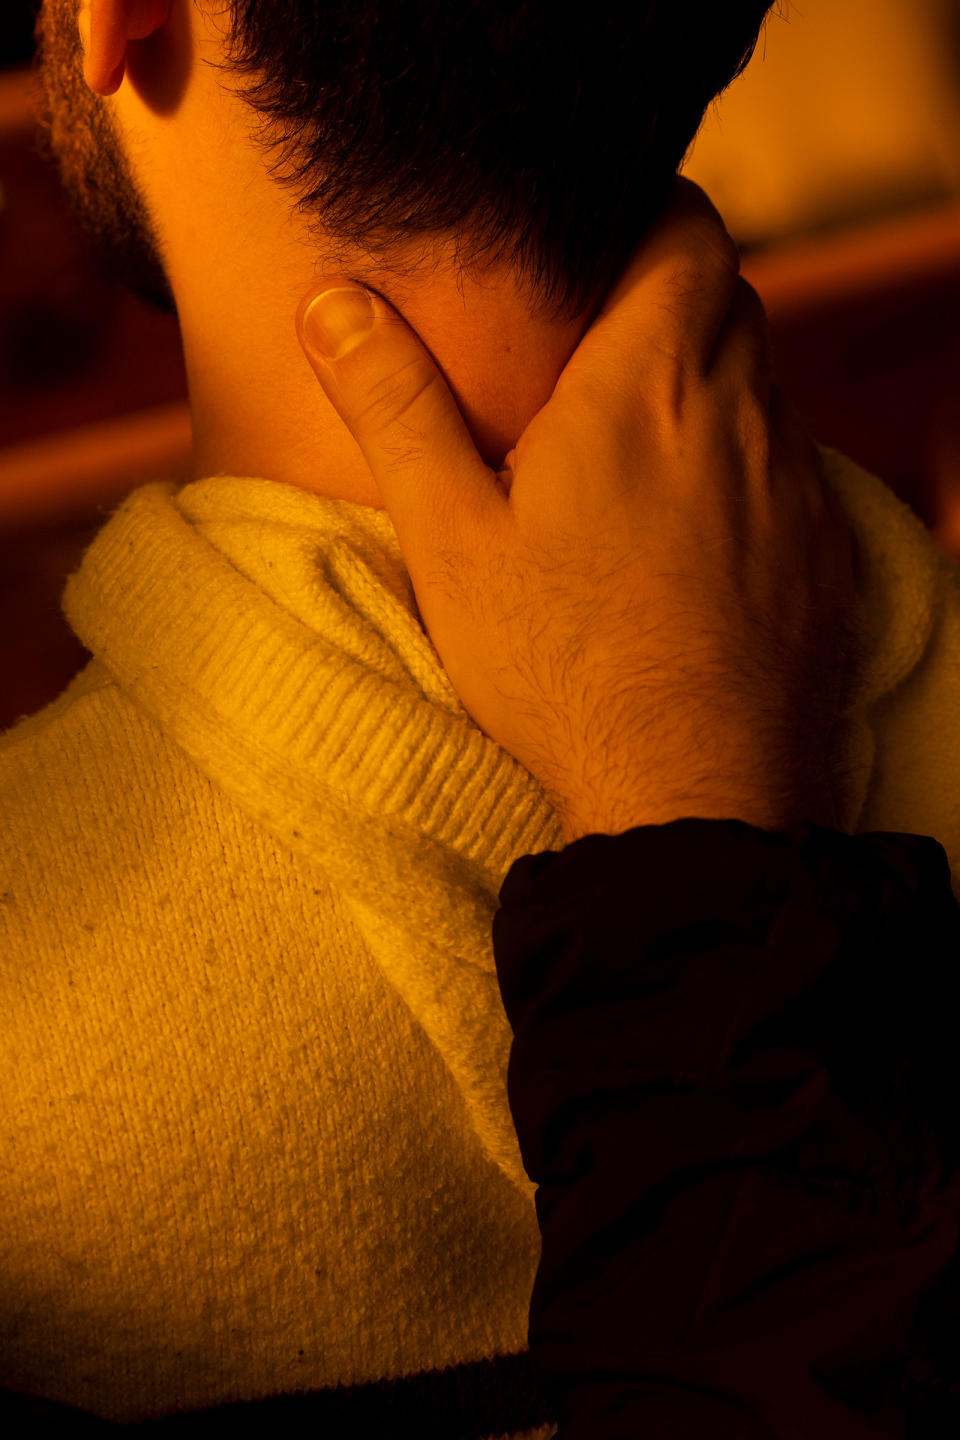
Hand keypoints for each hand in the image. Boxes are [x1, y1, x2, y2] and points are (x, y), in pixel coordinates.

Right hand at [295, 178, 857, 843]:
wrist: (689, 789)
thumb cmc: (563, 666)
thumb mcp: (450, 539)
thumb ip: (397, 410)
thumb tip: (334, 306)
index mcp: (644, 385)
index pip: (688, 234)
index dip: (650, 222)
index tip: (600, 254)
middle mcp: (740, 415)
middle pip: (730, 304)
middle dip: (673, 305)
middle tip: (598, 357)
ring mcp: (795, 485)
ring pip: (764, 389)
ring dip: (711, 393)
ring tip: (638, 452)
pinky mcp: (824, 554)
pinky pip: (793, 471)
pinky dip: (748, 469)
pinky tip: (693, 534)